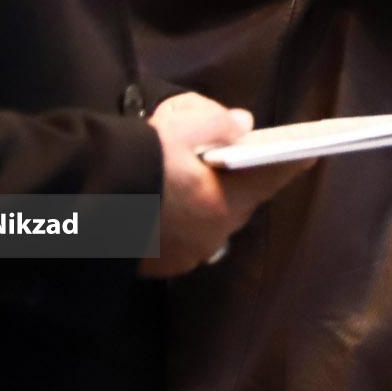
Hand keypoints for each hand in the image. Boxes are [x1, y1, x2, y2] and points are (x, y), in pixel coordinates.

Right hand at [143, 92, 302, 276]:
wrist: (80, 200)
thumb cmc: (138, 159)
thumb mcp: (181, 127)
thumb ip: (218, 123)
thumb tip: (241, 125)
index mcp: (224, 203)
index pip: (272, 177)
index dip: (292, 162)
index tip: (311, 152)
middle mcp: (210, 236)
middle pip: (239, 204)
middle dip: (241, 182)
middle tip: (238, 160)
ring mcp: (183, 256)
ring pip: (210, 223)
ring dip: (208, 204)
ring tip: (199, 180)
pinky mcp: (156, 267)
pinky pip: (181, 239)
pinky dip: (181, 221)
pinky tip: (167, 203)